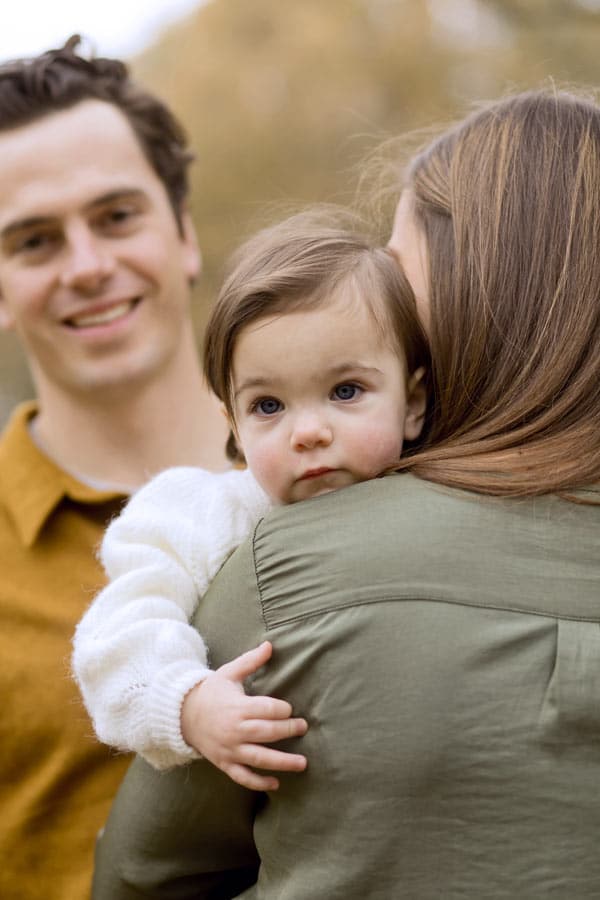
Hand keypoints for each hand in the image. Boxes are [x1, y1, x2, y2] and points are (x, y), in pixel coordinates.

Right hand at [181, 641, 307, 790]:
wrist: (182, 715)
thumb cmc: (211, 692)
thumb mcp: (229, 673)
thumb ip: (251, 661)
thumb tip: (270, 644)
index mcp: (237, 707)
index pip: (267, 710)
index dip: (282, 709)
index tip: (289, 708)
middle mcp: (235, 730)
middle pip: (267, 732)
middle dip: (289, 730)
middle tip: (302, 728)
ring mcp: (230, 749)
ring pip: (259, 758)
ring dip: (283, 762)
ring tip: (303, 763)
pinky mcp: (224, 763)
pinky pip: (243, 777)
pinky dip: (259, 783)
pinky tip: (276, 784)